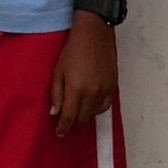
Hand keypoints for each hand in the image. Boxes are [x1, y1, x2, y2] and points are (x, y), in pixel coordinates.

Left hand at [50, 12, 117, 137]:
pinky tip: (91, 106)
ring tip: (78, 113)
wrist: (94, 33)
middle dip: (73, 123)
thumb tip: (55, 113)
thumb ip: (56, 94)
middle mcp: (91, 92)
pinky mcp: (113, 85)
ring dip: (85, 116)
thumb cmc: (72, 50)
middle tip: (66, 124)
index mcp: (75, 89)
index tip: (59, 133)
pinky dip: (97, 109)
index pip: (69, 117)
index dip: (63, 128)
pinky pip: (106, 105)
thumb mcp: (58, 71)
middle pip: (82, 118)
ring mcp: (104, 89)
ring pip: (95, 114)